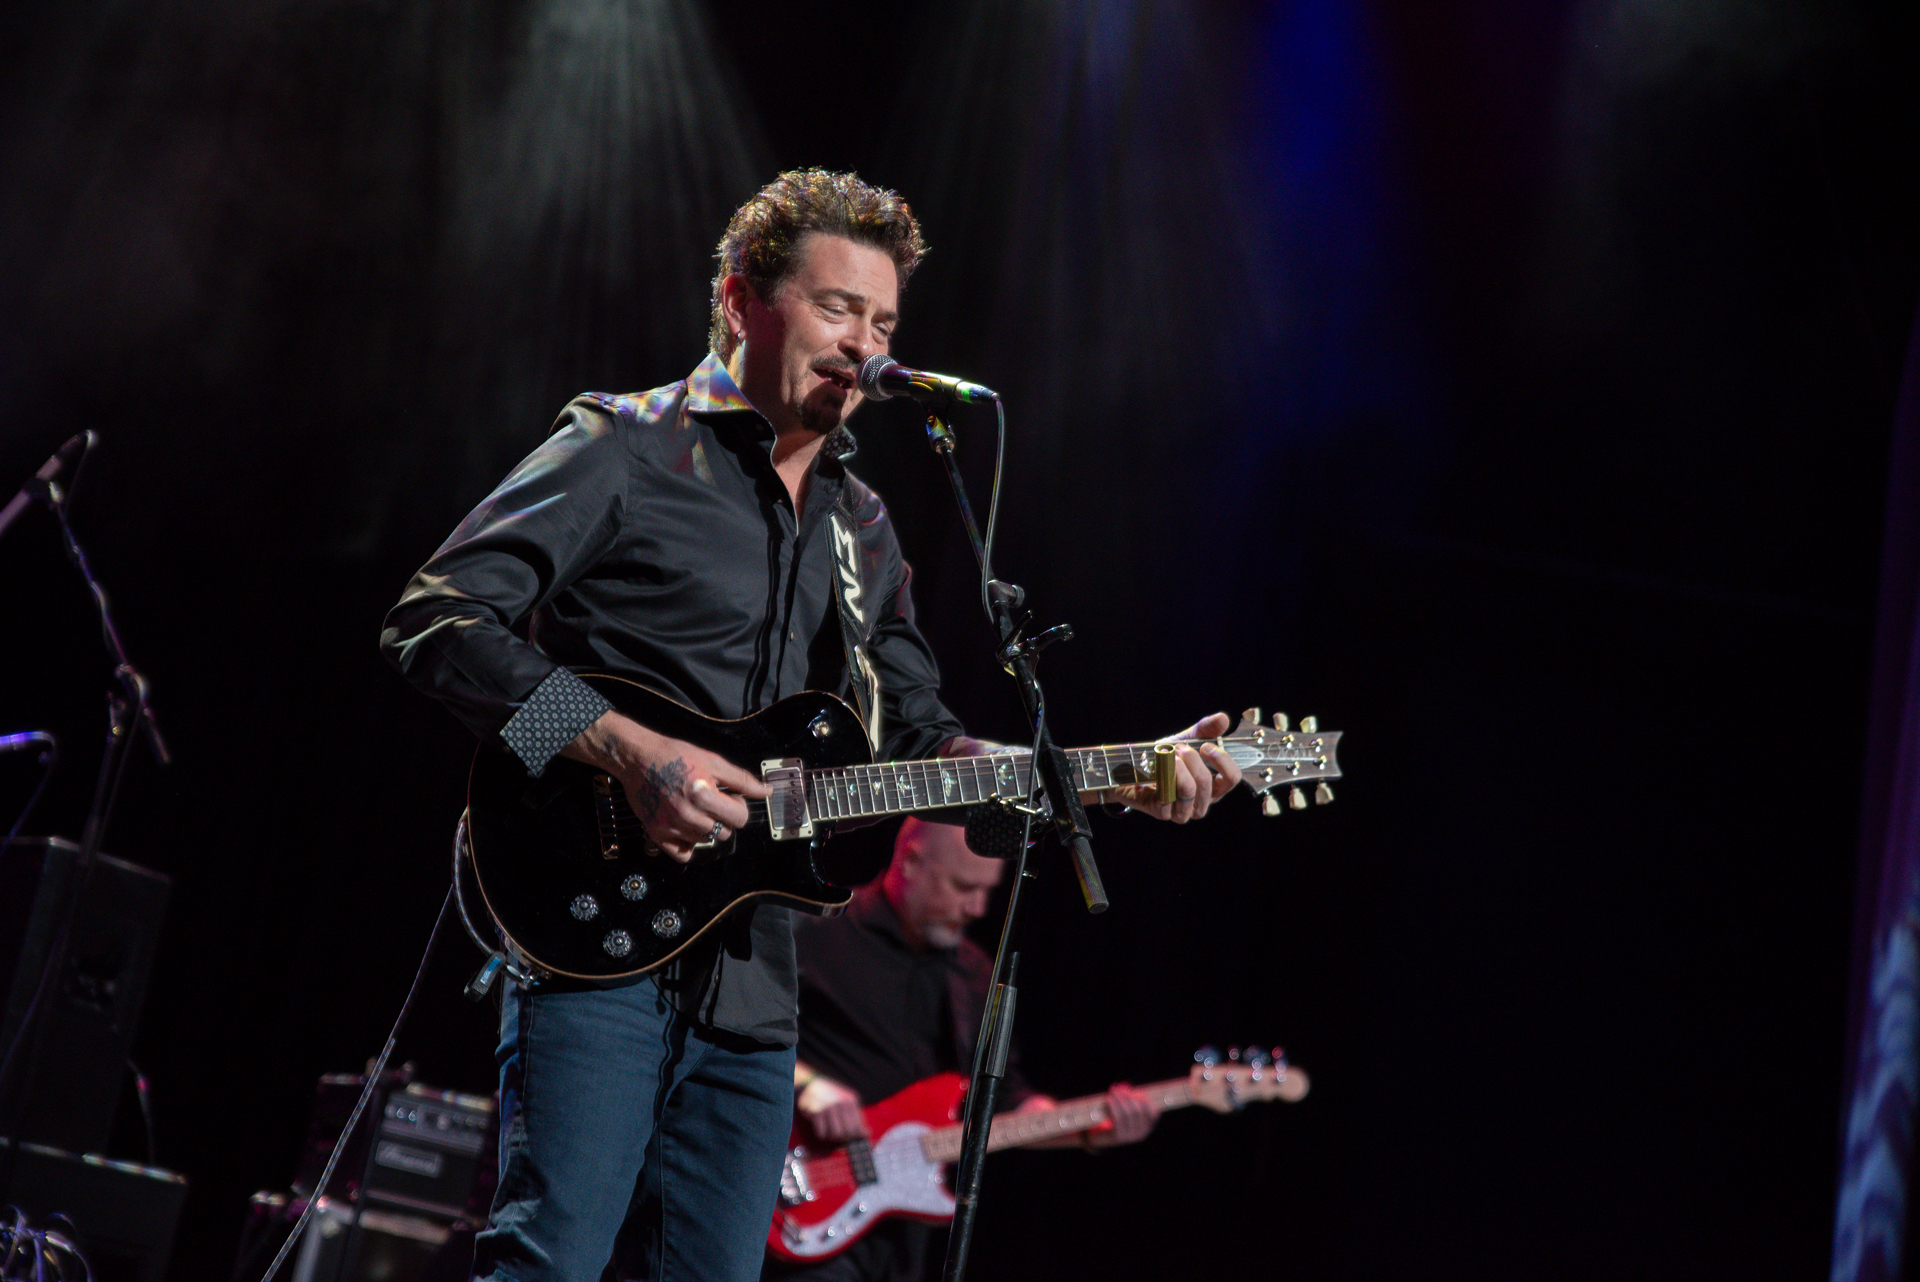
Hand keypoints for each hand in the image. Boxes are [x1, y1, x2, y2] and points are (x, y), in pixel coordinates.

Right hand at [562, 711, 769, 861]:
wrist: (638, 758)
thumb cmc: (675, 755)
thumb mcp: (713, 761)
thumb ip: (742, 780)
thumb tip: (766, 792)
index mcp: (703, 795)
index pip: (739, 818)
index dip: (738, 806)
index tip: (729, 797)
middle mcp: (687, 814)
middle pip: (724, 832)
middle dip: (723, 818)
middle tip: (710, 801)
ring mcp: (671, 826)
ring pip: (706, 841)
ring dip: (706, 828)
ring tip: (696, 809)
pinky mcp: (657, 834)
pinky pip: (683, 854)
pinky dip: (688, 844)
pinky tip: (685, 826)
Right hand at [797, 1075, 866, 1142]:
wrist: (809, 1085)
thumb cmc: (830, 1097)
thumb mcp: (846, 1103)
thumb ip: (856, 1118)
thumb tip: (867, 1134)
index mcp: (852, 1101)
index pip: (858, 1128)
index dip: (852, 1136)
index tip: (847, 1136)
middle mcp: (842, 1103)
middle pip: (848, 1133)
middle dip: (842, 1137)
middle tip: (835, 1134)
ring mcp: (829, 1107)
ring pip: (835, 1135)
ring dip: (830, 1136)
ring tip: (827, 1129)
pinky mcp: (816, 1112)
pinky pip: (822, 1134)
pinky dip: (820, 1133)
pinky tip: (819, 1125)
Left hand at [1087, 1082, 1159, 1147]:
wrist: (1102, 1138)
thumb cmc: (1115, 1121)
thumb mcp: (1126, 1111)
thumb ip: (1130, 1100)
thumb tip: (1126, 1086)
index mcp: (1147, 1128)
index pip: (1153, 1113)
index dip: (1147, 1101)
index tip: (1138, 1092)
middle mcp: (1141, 1134)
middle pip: (1138, 1111)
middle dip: (1129, 1097)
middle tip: (1120, 1088)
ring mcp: (1130, 1137)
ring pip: (1127, 1113)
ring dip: (1119, 1099)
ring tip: (1113, 1091)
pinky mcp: (1119, 1137)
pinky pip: (1117, 1119)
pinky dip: (1113, 1106)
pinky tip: (1108, 1099)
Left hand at [1102, 712, 1242, 822]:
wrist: (1135, 770)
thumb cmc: (1166, 758)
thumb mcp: (1188, 740)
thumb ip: (1206, 729)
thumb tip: (1223, 718)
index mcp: (1214, 787)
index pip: (1232, 778)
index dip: (1222, 760)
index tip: (1206, 745)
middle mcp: (1202, 802)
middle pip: (1208, 783)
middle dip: (1193, 760)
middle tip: (1179, 747)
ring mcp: (1183, 811)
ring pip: (1189, 790)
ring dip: (1178, 768)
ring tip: (1169, 756)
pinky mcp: (1164, 814)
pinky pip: (1168, 797)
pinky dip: (1163, 778)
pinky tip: (1158, 768)